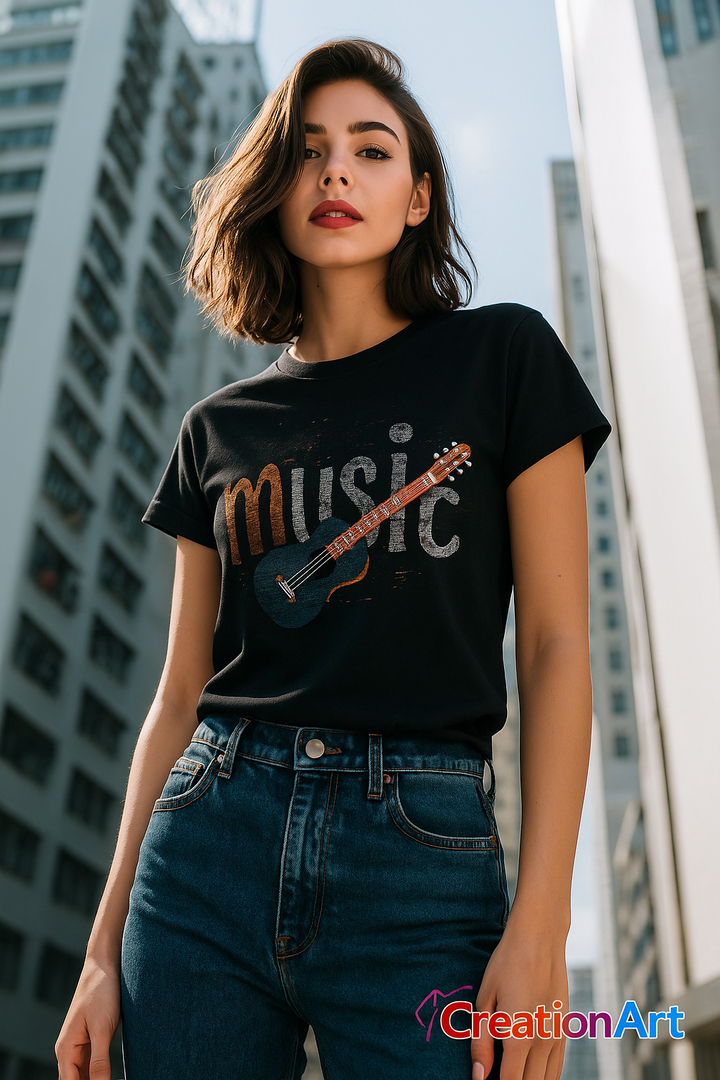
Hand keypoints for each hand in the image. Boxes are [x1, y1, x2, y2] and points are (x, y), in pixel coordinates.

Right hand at [55, 956, 120, 1079]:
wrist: (104, 965)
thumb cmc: (101, 992)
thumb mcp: (102, 1028)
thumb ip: (99, 1060)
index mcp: (65, 1050)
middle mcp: (69, 1051)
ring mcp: (80, 1046)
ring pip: (85, 1075)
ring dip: (97, 1079)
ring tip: (117, 1078)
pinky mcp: (92, 1040)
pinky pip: (93, 1065)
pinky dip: (101, 1073)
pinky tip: (113, 1075)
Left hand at [471, 924, 568, 1079]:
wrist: (540, 938)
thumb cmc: (507, 964)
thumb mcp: (485, 999)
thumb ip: (481, 1042)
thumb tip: (479, 1077)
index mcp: (518, 1035)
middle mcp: (542, 1041)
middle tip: (497, 1075)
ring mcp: (557, 1036)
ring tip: (513, 1071)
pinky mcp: (564, 1029)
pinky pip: (558, 1066)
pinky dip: (545, 1075)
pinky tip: (530, 1070)